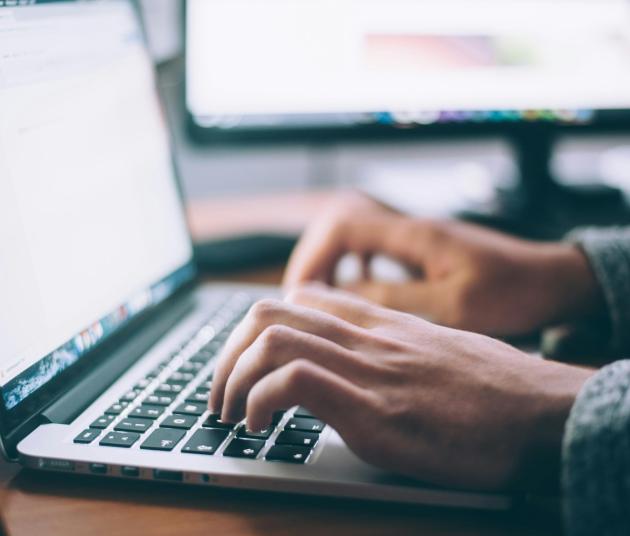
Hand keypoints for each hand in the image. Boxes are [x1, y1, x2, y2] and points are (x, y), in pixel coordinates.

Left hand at [210, 284, 592, 490]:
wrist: (542, 413)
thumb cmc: (494, 390)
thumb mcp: (436, 351)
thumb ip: (392, 348)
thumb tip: (362, 364)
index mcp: (379, 325)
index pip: (300, 299)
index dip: (258, 327)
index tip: (246, 361)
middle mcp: (366, 338)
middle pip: (269, 312)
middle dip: (227, 353)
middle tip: (221, 392)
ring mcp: (367, 369)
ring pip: (271, 338)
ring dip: (232, 378)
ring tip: (230, 413)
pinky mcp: (373, 410)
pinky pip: (293, 381)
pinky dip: (260, 401)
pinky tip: (259, 427)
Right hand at [283, 192, 602, 336]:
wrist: (551, 280)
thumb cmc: (512, 292)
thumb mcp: (454, 306)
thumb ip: (396, 299)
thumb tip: (344, 297)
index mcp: (415, 235)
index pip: (343, 225)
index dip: (313, 256)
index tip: (301, 292)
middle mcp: (410, 228)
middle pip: (339, 223)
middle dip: (313, 258)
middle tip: (301, 297)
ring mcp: (415, 237)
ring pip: (352, 234)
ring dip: (330, 262)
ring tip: (320, 297)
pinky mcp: (421, 249)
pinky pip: (372, 248)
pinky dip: (353, 266)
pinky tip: (354, 290)